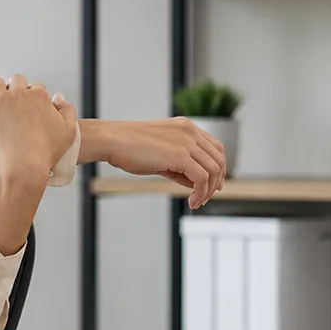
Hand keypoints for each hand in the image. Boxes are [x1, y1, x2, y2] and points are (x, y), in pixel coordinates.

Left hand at [0, 74, 77, 182]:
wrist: (22, 166)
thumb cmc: (45, 152)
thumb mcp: (68, 131)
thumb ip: (67, 110)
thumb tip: (58, 97)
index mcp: (39, 95)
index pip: (35, 87)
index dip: (32, 97)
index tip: (28, 109)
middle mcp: (19, 93)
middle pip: (15, 80)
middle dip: (14, 89)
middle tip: (11, 105)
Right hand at [84, 117, 226, 208]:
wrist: (111, 141)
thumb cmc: (128, 148)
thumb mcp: (160, 154)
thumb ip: (180, 165)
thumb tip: (195, 183)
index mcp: (186, 127)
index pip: (215, 147)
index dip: (218, 167)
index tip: (213, 184)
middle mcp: (190, 131)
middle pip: (218, 159)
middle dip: (216, 181)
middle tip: (206, 197)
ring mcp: (186, 142)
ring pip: (213, 170)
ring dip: (208, 190)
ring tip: (197, 202)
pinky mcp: (180, 155)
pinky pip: (201, 178)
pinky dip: (200, 192)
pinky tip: (192, 201)